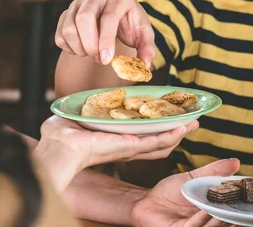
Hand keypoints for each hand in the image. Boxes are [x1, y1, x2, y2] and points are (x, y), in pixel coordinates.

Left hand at [34, 116, 198, 189]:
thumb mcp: (75, 116)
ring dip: (180, 132)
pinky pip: (156, 142)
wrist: (58, 146)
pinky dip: (172, 134)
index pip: (142, 133)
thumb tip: (74, 106)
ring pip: (162, 143)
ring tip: (194, 122)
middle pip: (158, 141)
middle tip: (193, 120)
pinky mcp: (130, 147)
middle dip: (177, 130)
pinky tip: (183, 127)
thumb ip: (80, 110)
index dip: (159, 126)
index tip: (171, 115)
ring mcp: (129, 147)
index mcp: (114, 138)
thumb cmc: (59, 136)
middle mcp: (125, 145)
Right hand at [55, 0, 155, 66]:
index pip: (108, 16)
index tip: (106, 59)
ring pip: (69, 27)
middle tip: (100, 58)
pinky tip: (83, 48)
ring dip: (80, 48)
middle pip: (84, 18)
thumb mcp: (144, 34)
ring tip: (93, 52)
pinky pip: (60, 33)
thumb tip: (145, 63)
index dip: (106, 40)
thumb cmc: (130, 23)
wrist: (117, 16)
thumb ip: (147, 48)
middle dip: (90, 44)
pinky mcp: (66, 12)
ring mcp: (78, 1)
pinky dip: (70, 48)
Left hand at [131, 158, 240, 226]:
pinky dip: (200, 219)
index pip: (230, 208)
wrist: (146, 201)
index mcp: (211, 208)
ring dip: (219, 218)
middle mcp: (206, 221)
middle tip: (246, 206)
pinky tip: (205, 211)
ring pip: (211, 225)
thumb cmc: (169, 192)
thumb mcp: (193, 178)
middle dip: (234, 214)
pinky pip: (193, 226)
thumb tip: (236, 161)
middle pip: (225, 220)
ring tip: (227, 209)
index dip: (241, 203)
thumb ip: (214, 171)